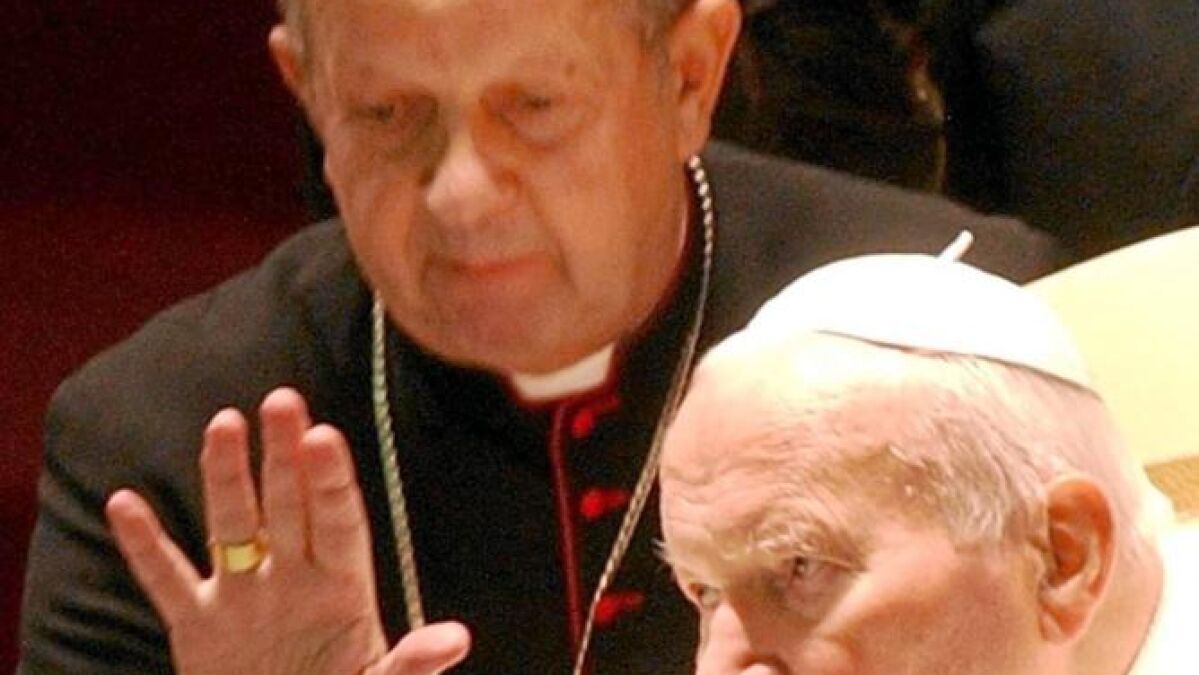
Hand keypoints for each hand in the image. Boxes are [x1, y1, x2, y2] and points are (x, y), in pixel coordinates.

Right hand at [106, 387, 470, 674]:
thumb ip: (411, 663)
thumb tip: (456, 640)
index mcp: (341, 585)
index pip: (337, 520)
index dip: (331, 480)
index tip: (324, 436)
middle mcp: (292, 576)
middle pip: (288, 504)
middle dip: (283, 455)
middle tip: (281, 400)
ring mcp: (243, 596)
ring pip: (231, 524)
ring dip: (225, 477)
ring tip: (224, 423)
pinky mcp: (198, 626)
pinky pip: (168, 579)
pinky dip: (145, 546)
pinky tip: (125, 503)